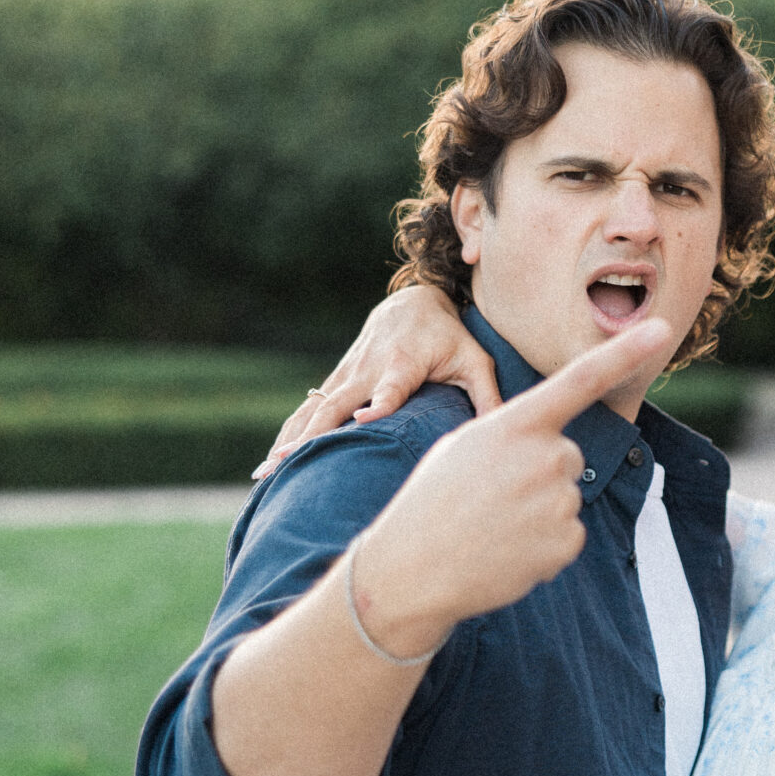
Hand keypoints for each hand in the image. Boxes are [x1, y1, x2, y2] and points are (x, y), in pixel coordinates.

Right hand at [255, 286, 500, 476]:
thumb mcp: (475, 362)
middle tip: (287, 464)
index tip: (362, 421)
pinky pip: (308, 411)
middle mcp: (369, 370)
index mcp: (403, 365)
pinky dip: (288, 436)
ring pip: (313, 410)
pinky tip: (268, 466)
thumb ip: (489, 396)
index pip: (389, 389)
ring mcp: (348, 375)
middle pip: (336, 404)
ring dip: (289, 440)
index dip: (378, 404)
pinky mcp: (338, 381)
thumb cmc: (450, 338)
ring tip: (265, 473)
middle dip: (312, 434)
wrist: (413, 303)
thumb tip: (509, 433)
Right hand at [349, 317, 670, 652]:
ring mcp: (559, 500)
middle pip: (566, 455)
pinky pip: (569, 534)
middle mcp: (546, 456)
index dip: (624, 353)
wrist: (414, 568)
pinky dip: (544, 544)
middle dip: (540, 472)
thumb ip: (517, 435)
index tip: (661, 330)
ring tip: (494, 525)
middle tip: (492, 495)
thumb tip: (555, 452)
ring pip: (566, 496)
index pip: (581, 380)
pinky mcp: (566, 541)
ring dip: (538, 511)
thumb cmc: (435, 500)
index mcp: (517, 424)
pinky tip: (508, 550)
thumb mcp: (467, 446)